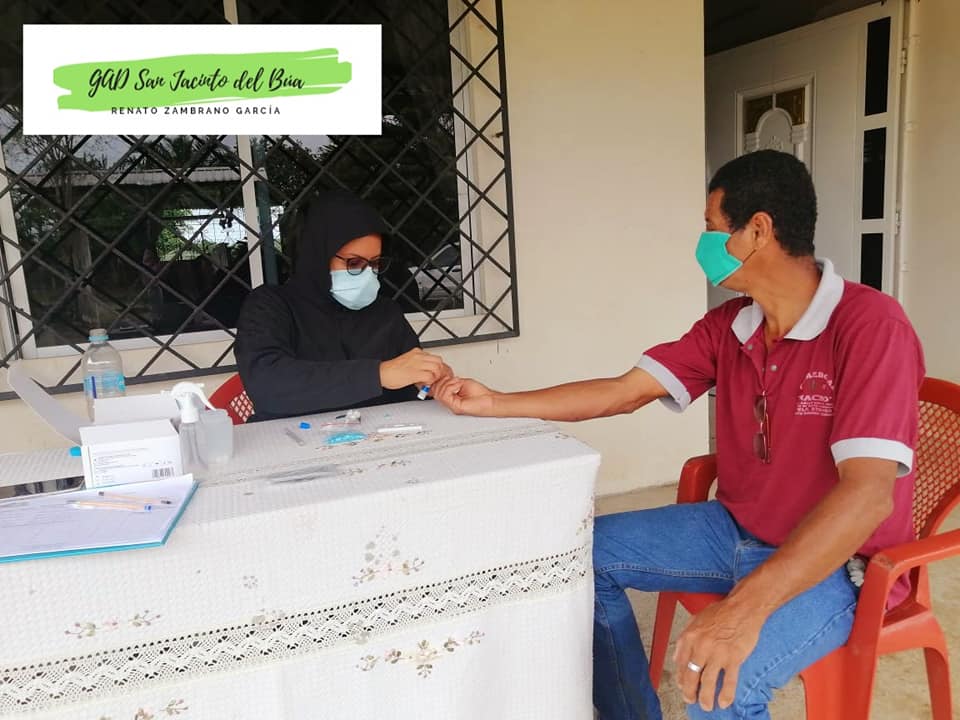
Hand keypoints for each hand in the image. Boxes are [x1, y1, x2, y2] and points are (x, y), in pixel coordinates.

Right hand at [379, 348, 451, 389]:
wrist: (382, 373)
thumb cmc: (393, 370)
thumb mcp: (408, 362)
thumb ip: (419, 364)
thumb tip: (428, 372)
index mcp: (417, 352)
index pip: (435, 357)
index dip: (438, 367)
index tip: (438, 373)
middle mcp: (418, 356)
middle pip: (439, 361)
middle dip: (440, 371)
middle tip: (436, 378)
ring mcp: (417, 364)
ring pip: (437, 367)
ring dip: (436, 376)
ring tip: (430, 382)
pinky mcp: (415, 373)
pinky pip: (430, 376)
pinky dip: (430, 382)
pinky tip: (425, 384)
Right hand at [431, 375, 496, 415]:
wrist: (490, 400)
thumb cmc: (480, 394)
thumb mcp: (462, 383)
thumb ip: (452, 382)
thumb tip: (444, 378)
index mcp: (451, 397)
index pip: (436, 391)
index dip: (437, 382)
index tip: (443, 375)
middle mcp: (451, 402)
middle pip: (435, 392)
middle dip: (442, 382)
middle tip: (454, 379)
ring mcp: (453, 406)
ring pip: (439, 394)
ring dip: (447, 384)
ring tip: (458, 382)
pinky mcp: (456, 407)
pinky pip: (445, 396)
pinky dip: (450, 387)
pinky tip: (458, 386)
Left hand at [673, 596, 765, 711]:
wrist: (742, 608)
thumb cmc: (721, 612)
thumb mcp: (696, 620)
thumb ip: (686, 639)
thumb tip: (678, 658)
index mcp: (690, 637)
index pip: (680, 664)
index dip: (681, 678)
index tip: (683, 686)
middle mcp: (701, 646)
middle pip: (691, 675)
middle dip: (689, 691)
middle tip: (690, 700)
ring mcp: (717, 654)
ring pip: (707, 682)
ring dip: (705, 698)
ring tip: (706, 706)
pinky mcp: (733, 658)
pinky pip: (728, 681)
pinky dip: (725, 695)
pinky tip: (723, 703)